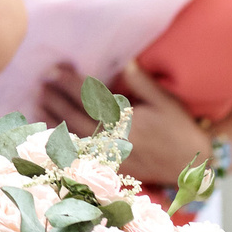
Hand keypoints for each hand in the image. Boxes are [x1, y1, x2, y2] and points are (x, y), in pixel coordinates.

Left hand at [35, 59, 206, 185]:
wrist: (192, 167)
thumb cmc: (180, 130)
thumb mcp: (165, 101)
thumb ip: (142, 83)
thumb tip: (125, 62)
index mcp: (125, 120)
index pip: (90, 98)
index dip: (70, 83)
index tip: (54, 70)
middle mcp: (113, 140)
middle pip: (76, 116)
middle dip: (56, 99)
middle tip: (42, 83)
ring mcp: (110, 157)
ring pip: (73, 137)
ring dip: (54, 120)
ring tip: (39, 104)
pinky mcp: (110, 169)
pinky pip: (81, 155)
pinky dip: (64, 142)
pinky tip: (52, 133)